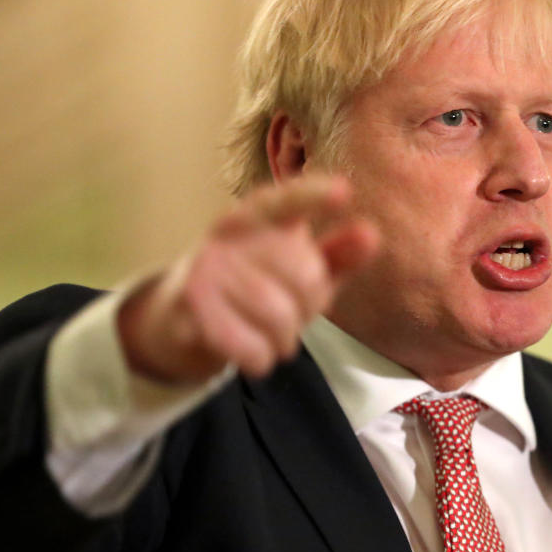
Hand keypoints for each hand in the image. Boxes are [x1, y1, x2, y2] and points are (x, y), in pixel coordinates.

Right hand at [116, 175, 377, 382]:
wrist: (179, 319)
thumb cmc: (252, 287)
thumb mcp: (297, 268)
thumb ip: (336, 254)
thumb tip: (371, 234)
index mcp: (257, 216)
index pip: (287, 201)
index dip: (313, 197)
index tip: (344, 192)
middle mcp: (228, 235)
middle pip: (305, 276)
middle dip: (309, 306)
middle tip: (291, 312)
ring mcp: (205, 269)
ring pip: (280, 317)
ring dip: (285, 339)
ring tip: (272, 335)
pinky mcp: (191, 310)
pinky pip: (252, 346)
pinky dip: (261, 359)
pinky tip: (254, 352)